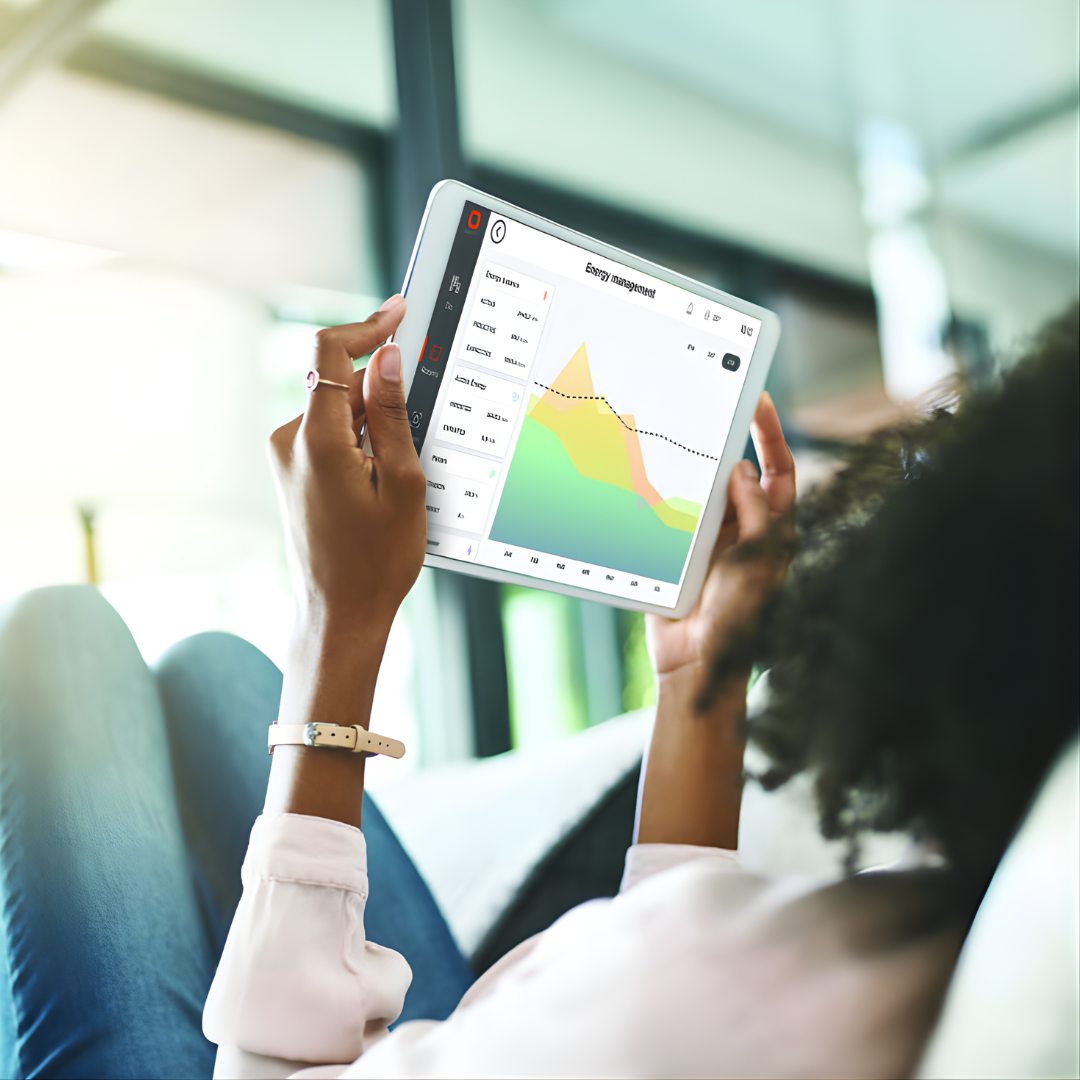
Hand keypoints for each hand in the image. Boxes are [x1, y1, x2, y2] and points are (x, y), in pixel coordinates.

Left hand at [264, 297, 425, 828]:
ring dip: (372, 422)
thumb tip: (386, 356)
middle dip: (380, 389)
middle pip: (337, 382)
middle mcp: (290, 442)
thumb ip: (390, 413)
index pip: (331, 354)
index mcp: (317, 441)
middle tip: (422, 416)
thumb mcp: (402, 482)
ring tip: (402, 473)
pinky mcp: (292, 474)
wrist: (339, 614)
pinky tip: (383, 481)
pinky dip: (359, 441)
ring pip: (336, 412)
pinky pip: (329, 436)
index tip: (398, 313)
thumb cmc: (376, 561)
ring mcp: (286, 459)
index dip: (367, 326)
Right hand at [647, 392, 795, 677]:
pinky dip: (657, 497)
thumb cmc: (739, 618)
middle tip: (704, 411)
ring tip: (673, 443)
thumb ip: (756, 513)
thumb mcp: (757, 559)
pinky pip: (666, 513)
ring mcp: (705, 538)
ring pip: (697, 490)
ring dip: (686, 470)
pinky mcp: (673, 550)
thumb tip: (742, 469)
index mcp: (770, 530)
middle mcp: (740, 529)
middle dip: (721, 444)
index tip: (757, 402)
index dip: (771, 436)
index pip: (777, 472)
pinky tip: (645, 480)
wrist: (695, 663)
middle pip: (732, 473)